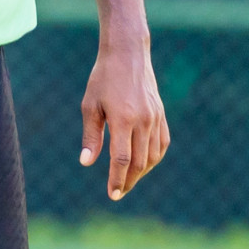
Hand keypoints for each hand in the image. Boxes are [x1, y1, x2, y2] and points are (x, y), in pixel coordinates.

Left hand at [79, 40, 168, 200]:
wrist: (127, 54)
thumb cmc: (103, 78)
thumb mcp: (90, 105)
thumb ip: (91, 136)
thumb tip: (86, 163)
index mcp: (123, 119)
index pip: (122, 159)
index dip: (117, 179)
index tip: (112, 194)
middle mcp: (143, 121)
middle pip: (139, 162)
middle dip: (128, 181)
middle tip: (118, 192)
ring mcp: (155, 118)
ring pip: (153, 156)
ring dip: (141, 172)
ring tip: (127, 179)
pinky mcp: (161, 114)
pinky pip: (162, 144)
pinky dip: (154, 158)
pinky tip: (143, 163)